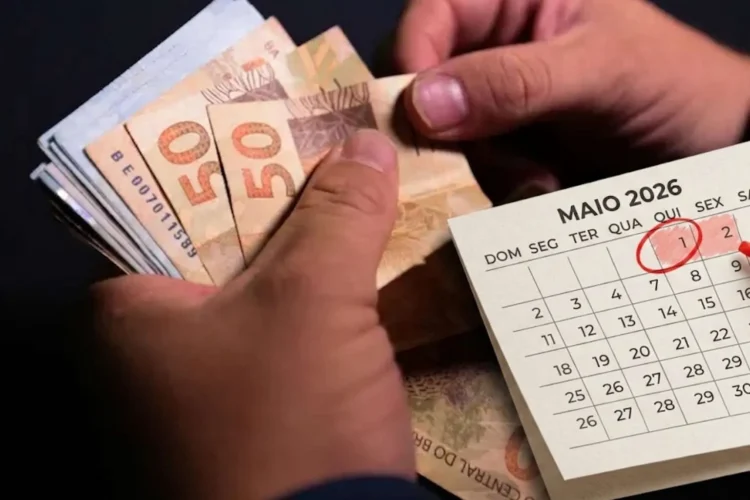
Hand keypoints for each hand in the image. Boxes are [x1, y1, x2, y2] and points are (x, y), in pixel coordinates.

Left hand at [92, 130, 414, 499]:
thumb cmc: (286, 423)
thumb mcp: (314, 303)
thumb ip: (339, 215)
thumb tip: (368, 143)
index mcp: (125, 313)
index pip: (178, 203)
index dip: (247, 160)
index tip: (302, 130)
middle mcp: (147, 351)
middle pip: (230, 246)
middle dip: (295, 206)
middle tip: (346, 156)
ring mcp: (199, 388)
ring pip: (266, 292)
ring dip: (319, 256)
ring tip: (369, 197)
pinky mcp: (251, 416)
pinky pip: (290, 337)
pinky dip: (327, 307)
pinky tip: (371, 273)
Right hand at [396, 0, 749, 191]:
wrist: (714, 151)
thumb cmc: (673, 85)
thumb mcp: (601, 70)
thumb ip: (515, 81)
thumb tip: (421, 106)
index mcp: (514, 2)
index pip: (433, 16)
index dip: (413, 61)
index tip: (415, 118)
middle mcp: (495, 49)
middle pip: (424, 83)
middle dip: (443, 128)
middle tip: (475, 159)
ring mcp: (497, 106)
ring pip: (441, 136)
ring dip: (478, 165)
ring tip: (535, 178)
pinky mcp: (506, 153)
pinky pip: (468, 170)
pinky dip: (492, 186)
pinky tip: (536, 186)